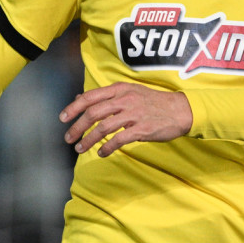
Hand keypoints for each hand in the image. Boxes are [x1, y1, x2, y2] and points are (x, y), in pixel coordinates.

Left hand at [60, 82, 191, 156]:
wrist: (180, 110)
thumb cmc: (153, 102)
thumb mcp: (130, 92)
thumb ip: (106, 96)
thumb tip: (80, 97)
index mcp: (120, 89)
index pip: (90, 97)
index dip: (73, 108)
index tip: (62, 118)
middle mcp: (124, 99)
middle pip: (93, 113)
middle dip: (77, 127)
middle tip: (68, 138)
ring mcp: (133, 114)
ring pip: (103, 127)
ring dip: (89, 140)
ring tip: (81, 149)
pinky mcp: (142, 129)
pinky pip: (119, 139)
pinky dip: (107, 147)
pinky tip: (102, 153)